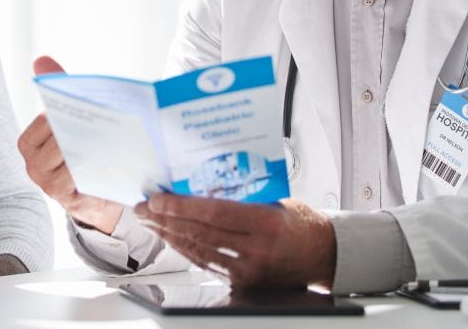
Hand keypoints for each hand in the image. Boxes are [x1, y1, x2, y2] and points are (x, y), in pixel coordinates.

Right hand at [17, 55, 123, 233]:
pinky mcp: (68, 199)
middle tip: (109, 117)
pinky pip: (83, 178)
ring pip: (72, 158)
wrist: (93, 197)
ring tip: (115, 136)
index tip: (89, 106)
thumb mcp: (66, 122)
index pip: (45, 120)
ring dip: (94, 147)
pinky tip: (114, 157)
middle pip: (59, 140)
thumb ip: (55, 91)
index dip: (66, 112)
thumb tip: (41, 60)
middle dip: (83, 128)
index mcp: (28, 143)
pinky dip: (98, 166)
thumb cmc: (79, 152)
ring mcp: (48, 184)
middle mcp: (33, 165)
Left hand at [134, 196, 335, 290]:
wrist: (324, 255)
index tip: (158, 199)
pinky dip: (185, 249)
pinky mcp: (244, 283)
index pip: (214, 213)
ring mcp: (249, 270)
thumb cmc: (302, 223)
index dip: (181, 206)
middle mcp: (257, 249)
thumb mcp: (278, 201)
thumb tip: (201, 185)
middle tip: (143, 209)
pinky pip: (206, 264)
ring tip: (150, 222)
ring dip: (169, 235)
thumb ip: (243, 197)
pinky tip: (172, 238)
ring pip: (198, 251)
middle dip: (165, 220)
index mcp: (267, 223)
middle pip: (199, 233)